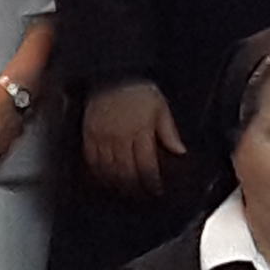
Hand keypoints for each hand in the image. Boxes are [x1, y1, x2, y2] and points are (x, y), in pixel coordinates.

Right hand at [82, 82, 183, 196]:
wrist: (114, 73)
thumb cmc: (138, 89)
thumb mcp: (160, 108)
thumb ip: (169, 132)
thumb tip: (179, 150)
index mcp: (141, 131)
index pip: (146, 165)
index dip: (151, 182)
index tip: (155, 190)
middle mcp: (121, 136)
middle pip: (126, 171)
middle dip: (134, 187)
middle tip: (139, 196)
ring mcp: (103, 136)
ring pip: (108, 168)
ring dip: (115, 183)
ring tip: (122, 191)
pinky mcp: (89, 133)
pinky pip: (91, 158)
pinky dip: (96, 171)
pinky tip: (102, 177)